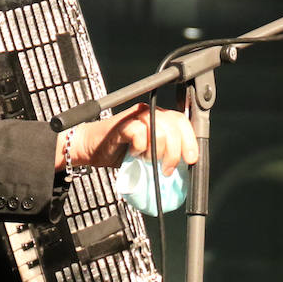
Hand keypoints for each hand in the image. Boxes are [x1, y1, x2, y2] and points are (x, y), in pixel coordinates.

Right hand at [58, 103, 198, 173]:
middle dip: (175, 151)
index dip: (190, 140)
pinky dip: (140, 146)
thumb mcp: (150, 153)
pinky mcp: (122, 123)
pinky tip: (134, 153)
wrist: (91, 148)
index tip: (191, 159)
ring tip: (148, 161)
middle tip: (167, 168)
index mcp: (159, 118)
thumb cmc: (120, 151)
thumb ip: (165, 153)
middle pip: (173, 125)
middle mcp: (149, 113)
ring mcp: (135, 116)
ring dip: (157, 150)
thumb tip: (184, 168)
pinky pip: (138, 132)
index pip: (182, 121)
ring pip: (158, 127)